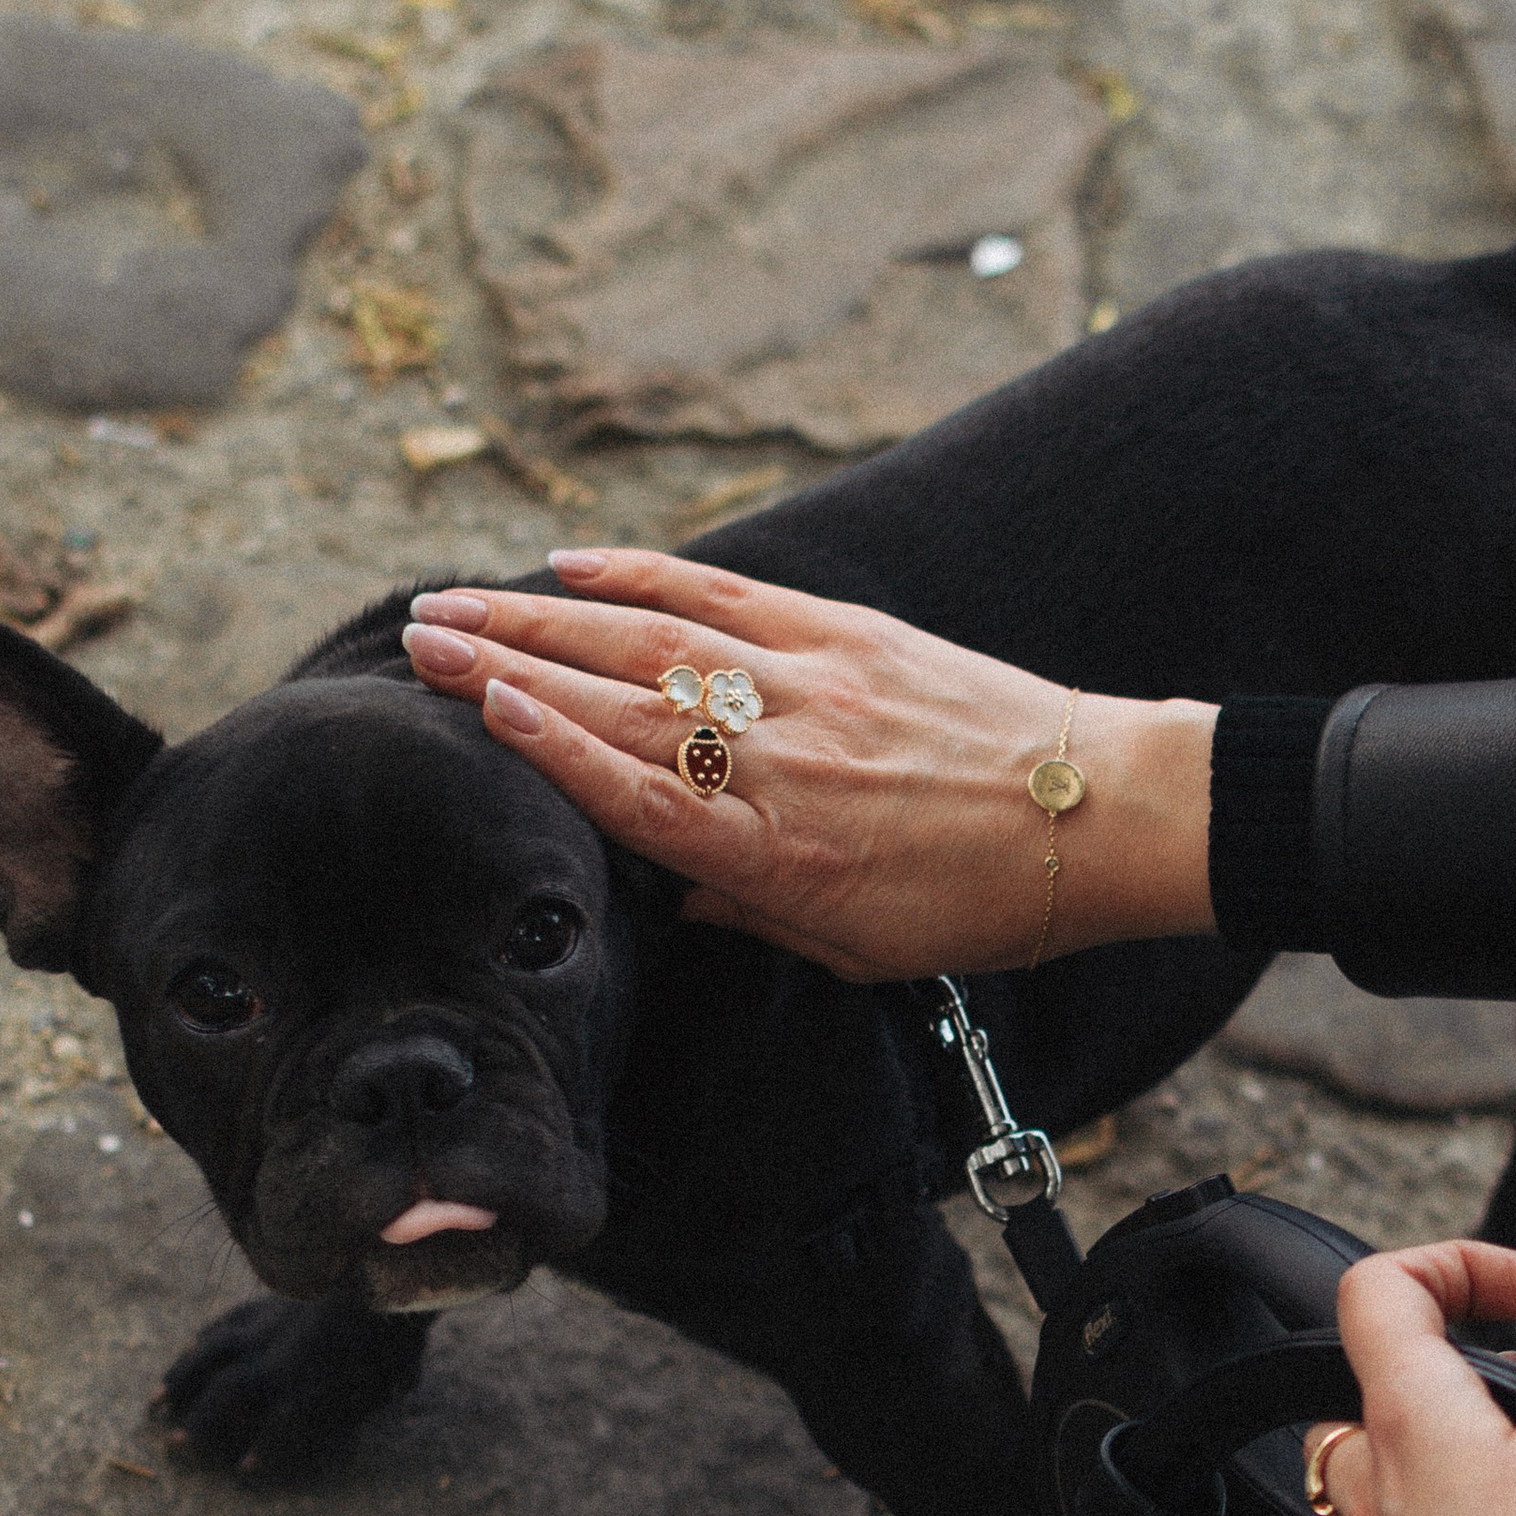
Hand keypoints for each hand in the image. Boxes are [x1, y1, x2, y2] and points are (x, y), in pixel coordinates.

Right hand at [401, 551, 1217, 982]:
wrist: (1098, 817)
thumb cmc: (980, 904)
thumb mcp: (859, 948)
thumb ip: (753, 910)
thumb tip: (666, 885)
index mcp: (779, 852)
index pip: (637, 790)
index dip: (548, 747)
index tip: (475, 707)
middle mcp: (782, 760)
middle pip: (621, 704)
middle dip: (509, 667)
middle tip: (417, 642)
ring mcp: (812, 687)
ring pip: (656, 641)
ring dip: (546, 617)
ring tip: (458, 603)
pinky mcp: (849, 636)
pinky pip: (729, 597)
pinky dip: (647, 577)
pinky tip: (576, 567)